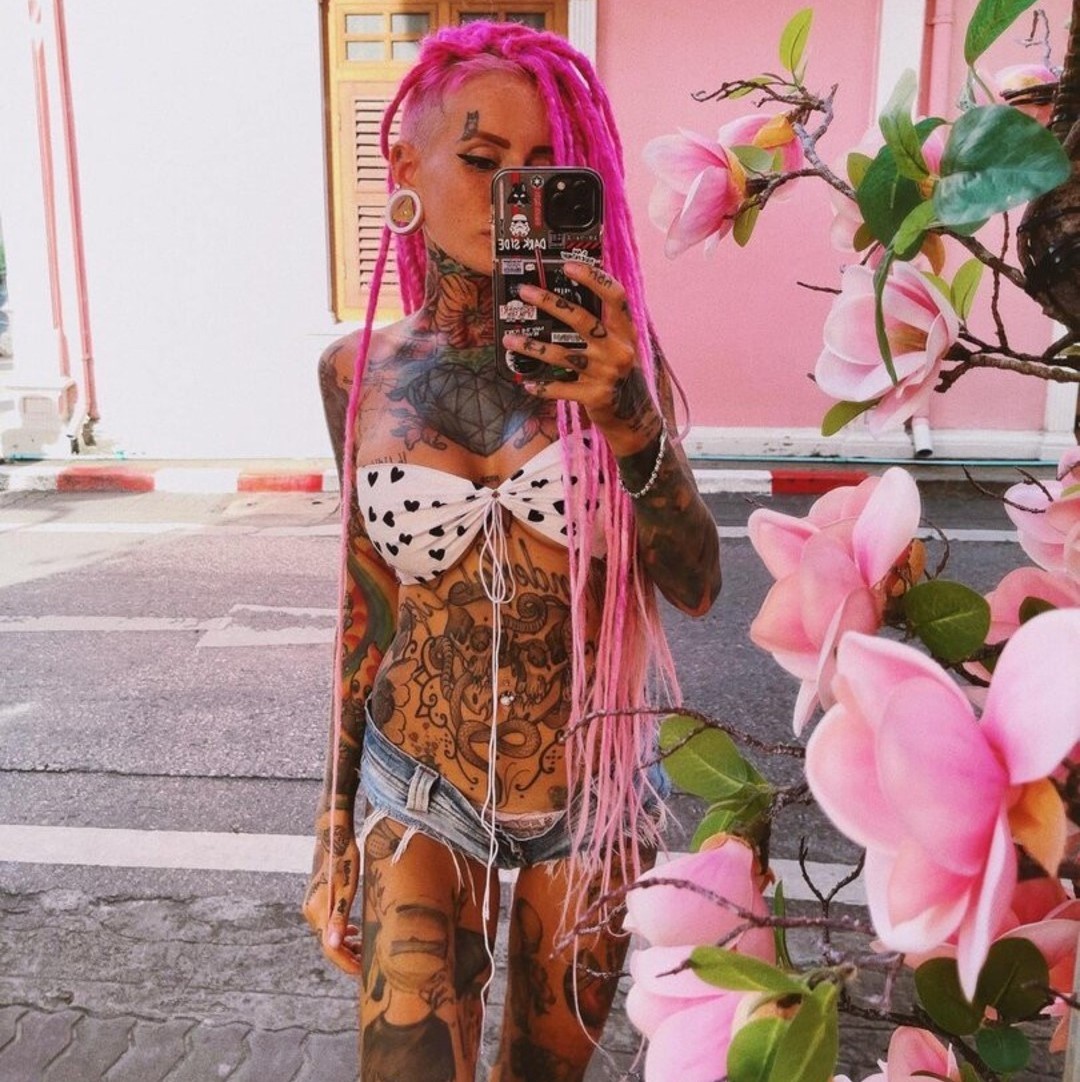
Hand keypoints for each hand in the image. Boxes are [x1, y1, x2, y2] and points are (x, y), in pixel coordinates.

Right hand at [302, 810, 363, 976]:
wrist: (333, 836)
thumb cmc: (344, 860)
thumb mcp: (346, 889)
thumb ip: (339, 918)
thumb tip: (333, 946)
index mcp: (318, 912)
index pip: (330, 948)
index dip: (346, 963)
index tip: (362, 973)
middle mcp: (311, 911)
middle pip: (329, 943)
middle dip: (348, 957)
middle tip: (368, 966)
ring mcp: (313, 905)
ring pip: (330, 934)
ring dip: (346, 945)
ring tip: (365, 951)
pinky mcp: (319, 898)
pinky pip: (329, 922)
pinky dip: (342, 932)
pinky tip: (355, 933)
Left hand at [504, 262, 661, 456]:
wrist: (635, 417)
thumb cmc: (621, 376)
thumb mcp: (621, 348)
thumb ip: (604, 327)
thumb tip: (569, 301)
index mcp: (626, 332)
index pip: (615, 297)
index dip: (593, 278)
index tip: (568, 266)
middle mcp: (617, 349)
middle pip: (581, 319)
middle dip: (550, 302)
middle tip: (524, 291)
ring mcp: (605, 373)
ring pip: (562, 355)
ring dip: (532, 346)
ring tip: (509, 339)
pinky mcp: (594, 396)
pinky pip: (560, 388)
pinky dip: (542, 386)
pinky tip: (526, 383)